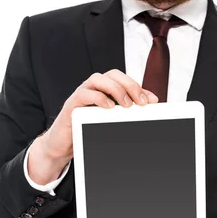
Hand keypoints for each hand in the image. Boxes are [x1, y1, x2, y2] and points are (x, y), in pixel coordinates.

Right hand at [39, 69, 158, 162]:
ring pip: (97, 79)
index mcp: (104, 89)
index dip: (138, 86)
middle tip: (140, 102)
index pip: (123, 79)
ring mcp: (81, 93)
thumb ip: (125, 112)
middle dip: (130, 85)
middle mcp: (93, 87)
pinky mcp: (72, 104)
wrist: (65, 143)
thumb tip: (148, 106)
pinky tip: (108, 107)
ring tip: (126, 104)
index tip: (151, 100)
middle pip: (112, 75)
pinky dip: (98, 98)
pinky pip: (83, 94)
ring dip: (115, 89)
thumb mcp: (110, 120)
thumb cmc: (88, 128)